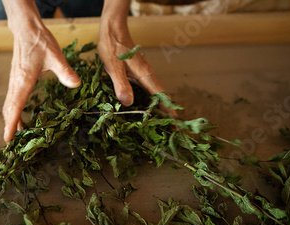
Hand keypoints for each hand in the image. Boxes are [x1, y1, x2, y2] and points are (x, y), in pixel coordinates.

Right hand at [1, 0, 80, 141]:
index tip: (8, 139)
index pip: (15, 106)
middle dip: (10, 127)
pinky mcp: (16, 80)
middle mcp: (15, 83)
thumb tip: (76, 84)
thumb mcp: (55, 56)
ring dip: (11, 120)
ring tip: (17, 135)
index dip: (11, 124)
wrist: (26, 29)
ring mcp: (14, 82)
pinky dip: (13, 112)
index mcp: (23, 80)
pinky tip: (20, 118)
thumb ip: (65, 71)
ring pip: (9, 105)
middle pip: (9, 110)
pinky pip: (12, 100)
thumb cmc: (39, 42)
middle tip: (14, 144)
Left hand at [99, 0, 175, 114]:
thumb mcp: (114, 67)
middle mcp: (147, 75)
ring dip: (158, 106)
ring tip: (160, 122)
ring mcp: (143, 73)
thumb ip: (121, 84)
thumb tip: (128, 103)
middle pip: (160, 96)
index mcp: (144, 75)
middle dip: (166, 112)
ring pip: (154, 93)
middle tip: (171, 129)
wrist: (112, 30)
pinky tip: (144, 106)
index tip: (176, 123)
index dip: (168, 110)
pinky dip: (149, 99)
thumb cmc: (113, 46)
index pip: (161, 96)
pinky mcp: (137, 72)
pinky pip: (147, 89)